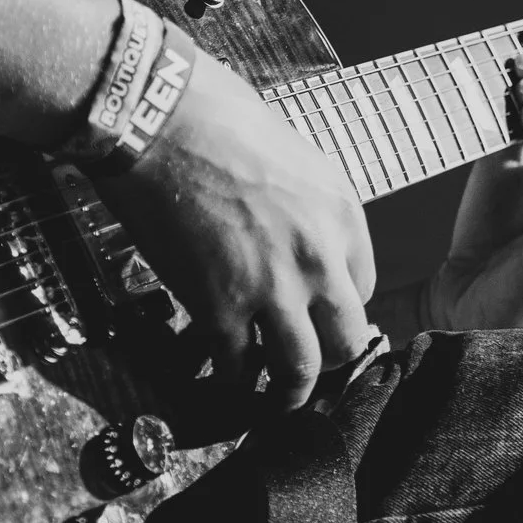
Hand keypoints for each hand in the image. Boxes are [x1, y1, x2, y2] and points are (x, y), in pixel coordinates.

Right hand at [91, 54, 376, 408]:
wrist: (158, 118)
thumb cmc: (217, 118)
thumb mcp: (291, 156)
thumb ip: (304, 206)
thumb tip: (291, 235)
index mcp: (342, 213)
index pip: (364, 287)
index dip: (337, 309)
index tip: (318, 318)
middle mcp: (319, 257)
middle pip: (347, 340)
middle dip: (329, 363)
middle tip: (307, 370)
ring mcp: (272, 288)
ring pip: (300, 370)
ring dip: (287, 393)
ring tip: (274, 404)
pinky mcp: (218, 307)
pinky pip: (236, 371)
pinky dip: (230, 387)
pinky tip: (220, 386)